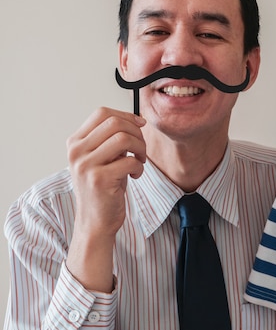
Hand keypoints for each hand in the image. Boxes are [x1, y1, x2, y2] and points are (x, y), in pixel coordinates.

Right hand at [65, 107, 145, 291]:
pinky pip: (130, 160)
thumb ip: (111, 139)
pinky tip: (135, 175)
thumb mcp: (102, 158)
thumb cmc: (103, 188)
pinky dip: (139, 166)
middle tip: (141, 148)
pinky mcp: (99, 179)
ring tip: (139, 160)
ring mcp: (85, 165)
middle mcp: (76, 152)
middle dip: (137, 133)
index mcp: (75, 143)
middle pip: (114, 123)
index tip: (140, 125)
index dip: (126, 115)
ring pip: (123, 138)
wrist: (95, 222)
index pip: (102, 113)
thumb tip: (136, 120)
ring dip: (140, 148)